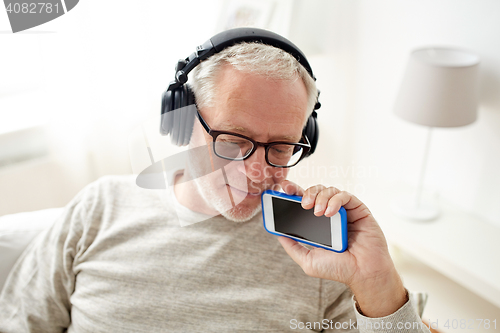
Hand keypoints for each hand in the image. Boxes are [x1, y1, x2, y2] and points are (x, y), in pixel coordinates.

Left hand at [277, 180, 407, 317]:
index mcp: (318, 223)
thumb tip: (278, 234)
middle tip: (303, 204)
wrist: (363, 274)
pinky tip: (330, 213)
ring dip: (320, 197)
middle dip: (306, 192)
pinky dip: (335, 201)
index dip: (294, 192)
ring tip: (318, 213)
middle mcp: (330, 214)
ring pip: (329, 190)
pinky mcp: (358, 209)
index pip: (304, 201)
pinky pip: (345, 196)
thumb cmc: (339, 269)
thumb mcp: (308, 260)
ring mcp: (344, 211)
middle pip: (316, 191)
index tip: (284, 188)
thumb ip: (293, 247)